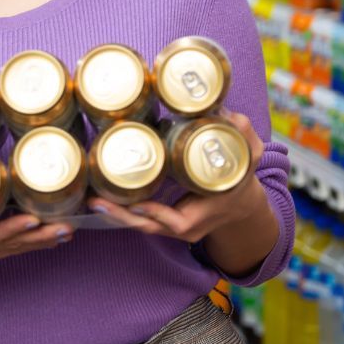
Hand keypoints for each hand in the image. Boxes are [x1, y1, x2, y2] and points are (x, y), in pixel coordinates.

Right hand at [0, 133, 73, 275]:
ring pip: (13, 250)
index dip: (11, 227)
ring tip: (68, 228)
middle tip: (67, 223)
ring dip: (41, 241)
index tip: (34, 217)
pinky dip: (29, 244)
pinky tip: (51, 237)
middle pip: (9, 245)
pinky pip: (9, 251)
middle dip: (39, 235)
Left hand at [87, 112, 267, 242]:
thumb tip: (231, 115)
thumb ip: (243, 135)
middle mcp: (185, 227)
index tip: (136, 202)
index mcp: (204, 214)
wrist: (242, 203)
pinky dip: (122, 211)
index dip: (156, 213)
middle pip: (149, 226)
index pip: (176, 221)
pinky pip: (140, 219)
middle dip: (121, 216)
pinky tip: (102, 198)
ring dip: (116, 215)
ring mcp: (173, 227)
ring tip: (93, 199)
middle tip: (98, 200)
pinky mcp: (164, 220)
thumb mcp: (250, 157)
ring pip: (140, 225)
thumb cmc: (242, 179)